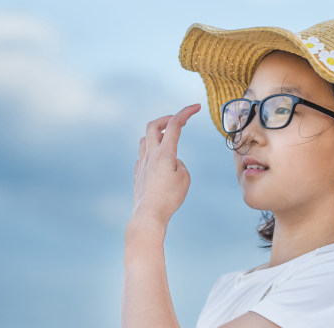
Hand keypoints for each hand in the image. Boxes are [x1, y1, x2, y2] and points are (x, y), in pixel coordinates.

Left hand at [131, 103, 200, 225]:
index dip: (186, 112)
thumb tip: (172, 161)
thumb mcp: (184, 179)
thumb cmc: (169, 199)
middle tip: (177, 122)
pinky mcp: (138, 174)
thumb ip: (180, 164)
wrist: (148, 215)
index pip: (175, 124)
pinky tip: (158, 163)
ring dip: (156, 135)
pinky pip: (143, 157)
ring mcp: (141, 164)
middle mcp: (150, 155)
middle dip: (166, 119)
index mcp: (164, 153)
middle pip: (154, 125)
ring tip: (167, 142)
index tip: (196, 107)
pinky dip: (151, 153)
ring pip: (145, 139)